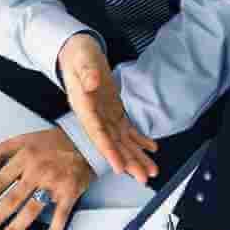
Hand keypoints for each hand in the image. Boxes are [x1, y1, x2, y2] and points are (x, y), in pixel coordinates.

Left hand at [0, 127, 94, 229]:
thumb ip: (1, 150)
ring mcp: (53, 184)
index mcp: (25, 158)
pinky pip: (60, 215)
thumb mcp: (24, 139)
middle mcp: (37, 171)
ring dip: (16, 228)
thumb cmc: (56, 141)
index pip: (0, 180)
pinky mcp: (69, 193)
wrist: (85, 140)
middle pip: (12, 199)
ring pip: (31, 210)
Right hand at [58, 33, 157, 182]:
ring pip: (121, 141)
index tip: (119, 167)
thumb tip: (92, 83)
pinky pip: (127, 129)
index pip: (98, 133)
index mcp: (84, 107)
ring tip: (152, 171)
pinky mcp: (113, 110)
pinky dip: (139, 140)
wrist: (77, 52)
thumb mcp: (81, 58)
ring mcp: (104, 115)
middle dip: (128, 161)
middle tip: (143, 177)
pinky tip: (151, 149)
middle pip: (113, 143)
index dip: (109, 151)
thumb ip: (86, 71)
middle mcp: (94, 117)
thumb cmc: (78, 55)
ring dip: (136, 156)